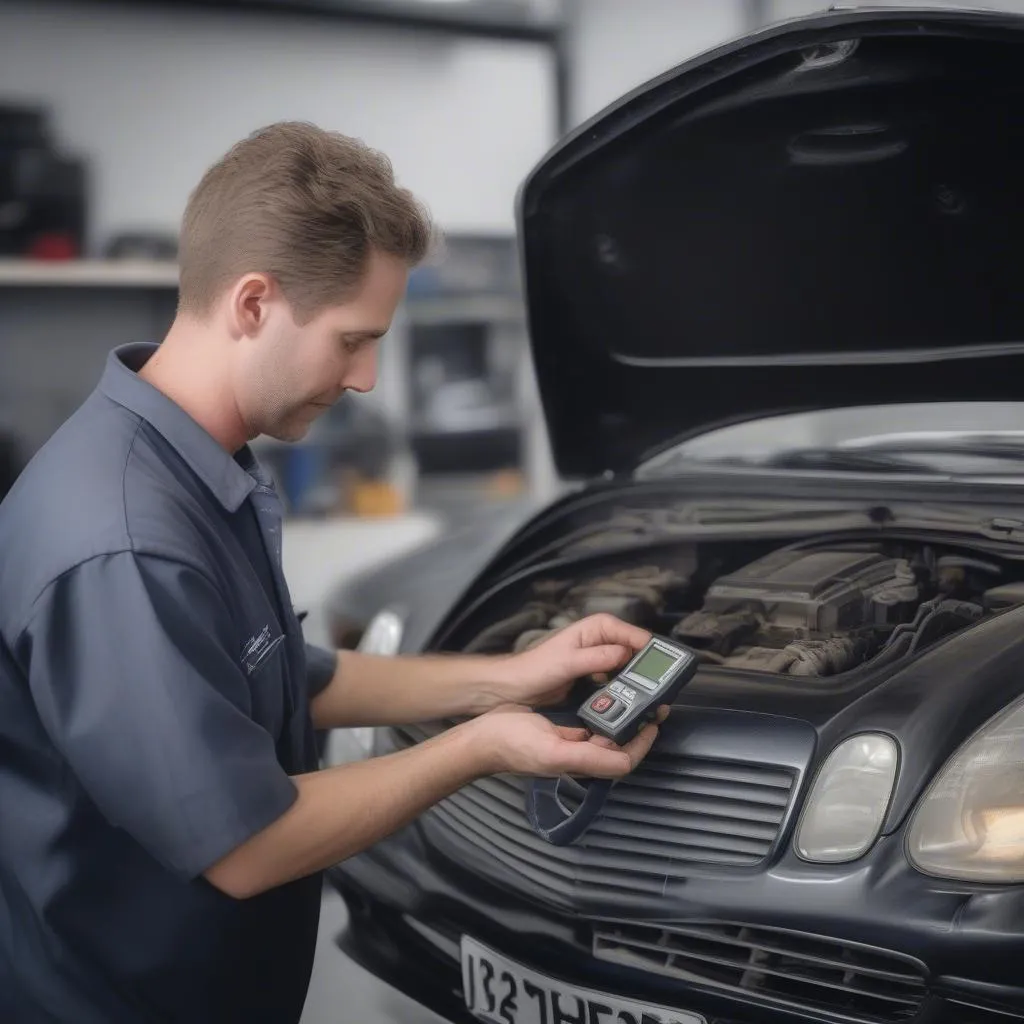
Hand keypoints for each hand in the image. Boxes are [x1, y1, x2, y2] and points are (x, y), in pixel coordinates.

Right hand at [470, 702, 668, 778]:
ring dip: (626, 720)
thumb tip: (622, 759)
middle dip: (640, 729)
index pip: (625, 761)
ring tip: (637, 699)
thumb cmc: (514, 744)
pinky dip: (607, 715)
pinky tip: (609, 699)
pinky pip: (593, 728)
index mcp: (582, 764)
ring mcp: (572, 746)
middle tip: (653, 705)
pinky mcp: (564, 735)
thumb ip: (588, 756)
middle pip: (622, 749)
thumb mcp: (552, 749)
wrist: (483, 738)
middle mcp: (581, 758)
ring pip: (610, 737)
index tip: (654, 721)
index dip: (644, 744)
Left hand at [492, 613, 650, 709]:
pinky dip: (626, 689)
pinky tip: (633, 703)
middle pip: (637, 651)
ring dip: (640, 681)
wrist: (514, 686)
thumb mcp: (567, 662)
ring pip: (630, 667)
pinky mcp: (596, 676)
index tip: (667, 670)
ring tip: (653, 698)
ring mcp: (600, 658)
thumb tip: (625, 655)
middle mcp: (602, 640)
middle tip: (664, 689)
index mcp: (597, 628)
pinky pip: (619, 680)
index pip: (635, 636)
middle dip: (649, 668)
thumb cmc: (535, 669)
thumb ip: (596, 657)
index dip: (652, 651)